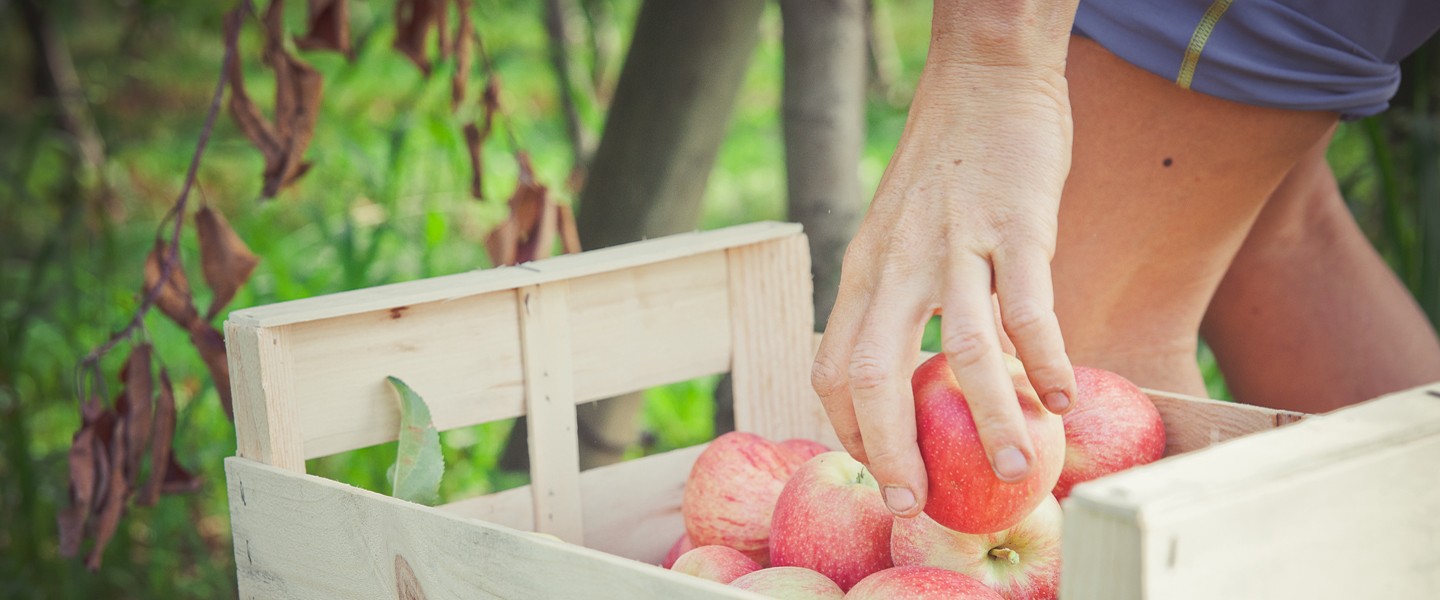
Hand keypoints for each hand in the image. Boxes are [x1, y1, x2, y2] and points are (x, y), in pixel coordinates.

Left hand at [812, 61, 1077, 516]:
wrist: (986, 77)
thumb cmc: (946, 164)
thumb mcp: (896, 232)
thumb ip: (894, 296)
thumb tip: (912, 372)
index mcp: (864, 271)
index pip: (834, 369)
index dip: (851, 430)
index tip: (883, 468)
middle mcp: (897, 264)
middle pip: (876, 377)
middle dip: (891, 453)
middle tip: (917, 506)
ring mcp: (955, 244)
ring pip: (963, 352)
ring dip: (990, 421)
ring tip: (1018, 472)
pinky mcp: (1016, 226)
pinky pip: (1029, 307)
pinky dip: (1046, 359)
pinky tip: (1062, 397)